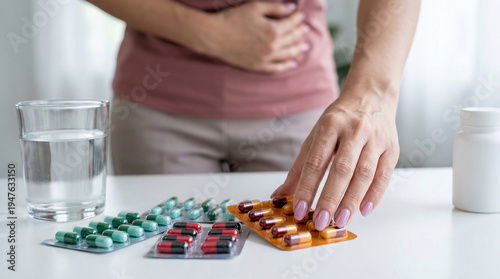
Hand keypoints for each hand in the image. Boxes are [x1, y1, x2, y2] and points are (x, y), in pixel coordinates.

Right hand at [201, 2, 308, 73]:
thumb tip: (291, 8)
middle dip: (300, 32)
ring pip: (288, 55)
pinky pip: (276, 68)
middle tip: (304, 29)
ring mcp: (265, 58)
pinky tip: (292, 63)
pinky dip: (286, 66)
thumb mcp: (255, 7)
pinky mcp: (257, 66)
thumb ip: (275, 7)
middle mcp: (272, 46)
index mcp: (273, 30)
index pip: (292, 23)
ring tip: (304, 46)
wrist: (214, 36)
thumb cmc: (233, 18)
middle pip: (292, 39)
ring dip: (298, 49)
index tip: (300, 15)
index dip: (298, 18)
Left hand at [271, 86, 399, 229]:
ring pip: (364, 174)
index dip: (307, 187)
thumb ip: (299, 168)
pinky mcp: (392, 148)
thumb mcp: (315, 136)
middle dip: (330, 198)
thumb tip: (280, 195)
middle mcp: (354, 130)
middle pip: (342, 169)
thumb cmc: (339, 120)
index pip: (316, 161)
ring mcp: (376, 139)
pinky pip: (384, 175)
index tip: (299, 210)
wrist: (371, 96)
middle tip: (321, 222)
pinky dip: (374, 195)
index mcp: (330, 126)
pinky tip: (363, 210)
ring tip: (340, 221)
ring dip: (352, 200)